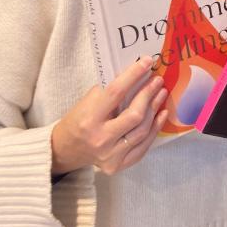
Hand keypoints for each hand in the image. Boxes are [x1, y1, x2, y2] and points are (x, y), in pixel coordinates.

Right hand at [51, 57, 167, 175]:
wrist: (64, 150)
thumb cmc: (77, 120)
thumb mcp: (87, 102)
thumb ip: (110, 90)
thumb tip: (137, 73)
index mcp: (88, 119)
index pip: (116, 93)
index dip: (134, 75)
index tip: (148, 61)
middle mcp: (100, 139)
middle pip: (134, 115)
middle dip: (149, 94)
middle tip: (157, 80)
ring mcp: (110, 155)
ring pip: (142, 130)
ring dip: (155, 109)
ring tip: (161, 93)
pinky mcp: (118, 165)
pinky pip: (143, 146)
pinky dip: (155, 128)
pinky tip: (161, 114)